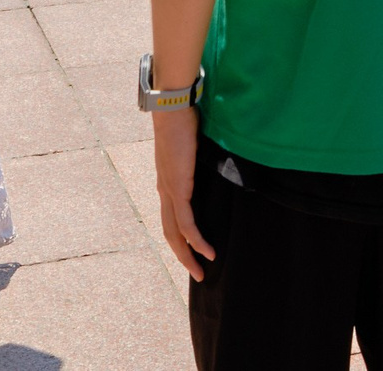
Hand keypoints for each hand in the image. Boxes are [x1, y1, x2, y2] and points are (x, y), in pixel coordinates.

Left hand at [152, 103, 216, 278]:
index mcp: (168, 182)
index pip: (172, 218)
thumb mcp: (194, 147)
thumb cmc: (185, 121)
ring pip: (176, 233)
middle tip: (197, 272)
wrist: (173, 110)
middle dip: (183, 256)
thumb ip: (200, 160)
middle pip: (171, 233)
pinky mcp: (177, 188)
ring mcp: (169, 191)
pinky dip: (196, 239)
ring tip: (202, 269)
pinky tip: (207, 251)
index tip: (194, 252)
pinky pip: (186, 222)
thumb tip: (217, 162)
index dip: (181, 238)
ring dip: (188, 255)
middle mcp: (165, 191)